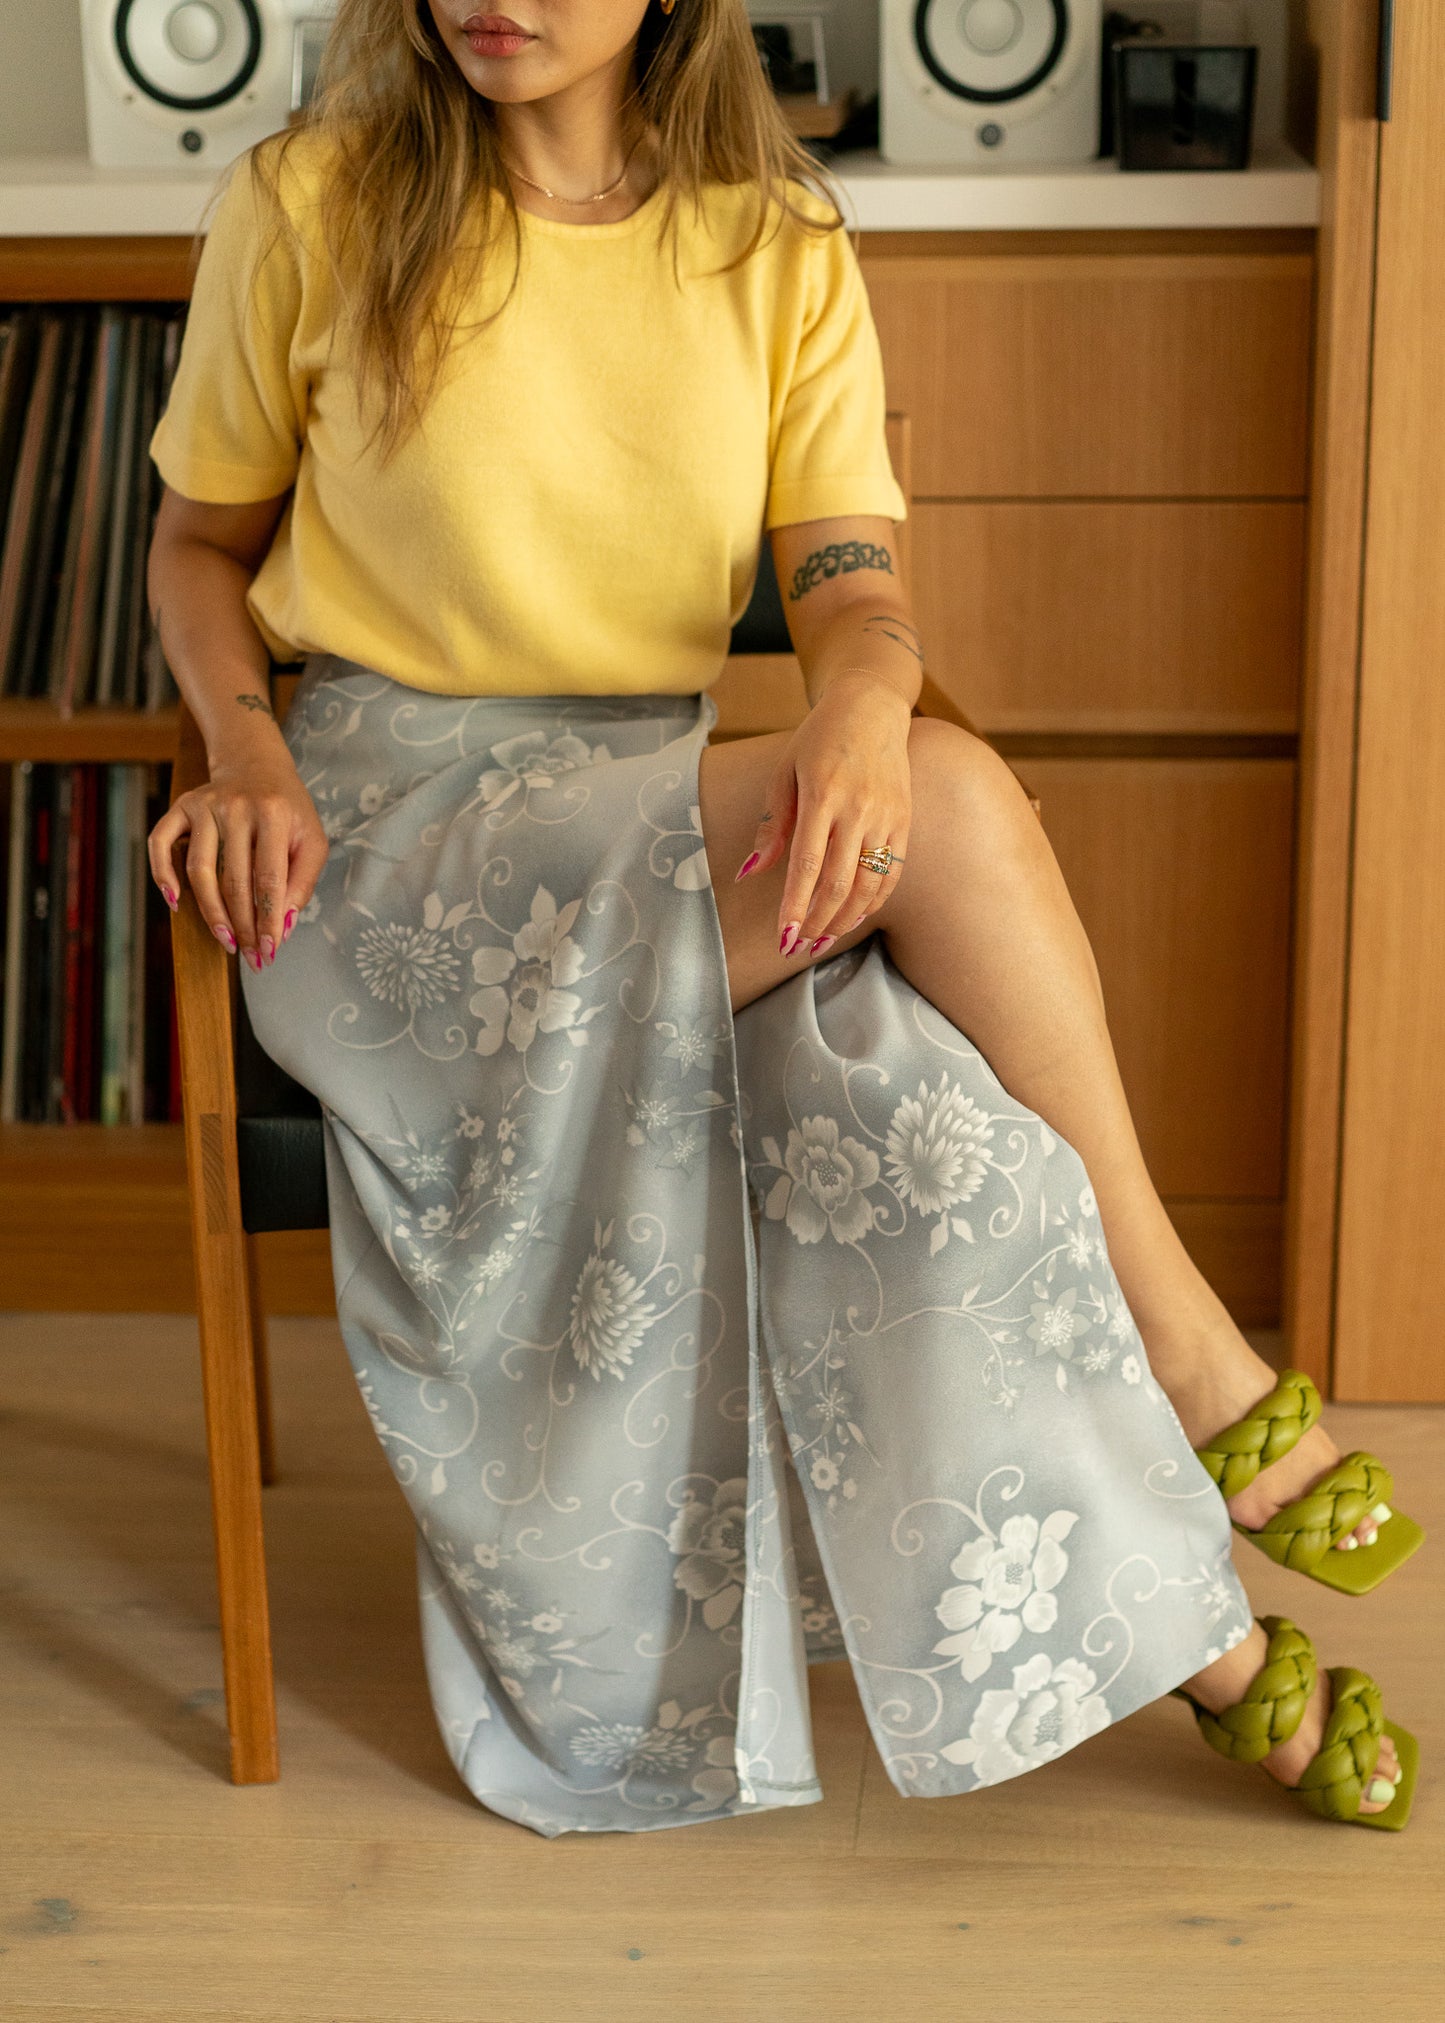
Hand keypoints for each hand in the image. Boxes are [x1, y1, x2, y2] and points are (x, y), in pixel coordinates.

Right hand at [147, 751, 328, 969]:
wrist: (257, 765)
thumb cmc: (289, 811)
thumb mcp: (312, 839)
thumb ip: (303, 881)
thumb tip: (283, 925)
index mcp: (274, 814)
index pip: (269, 878)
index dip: (268, 918)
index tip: (269, 949)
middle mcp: (236, 807)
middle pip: (234, 880)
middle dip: (243, 924)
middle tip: (250, 955)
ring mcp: (204, 806)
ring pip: (199, 871)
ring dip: (211, 913)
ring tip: (226, 941)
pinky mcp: (181, 806)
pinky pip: (161, 844)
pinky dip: (162, 875)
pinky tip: (176, 904)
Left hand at [737, 671, 911, 955]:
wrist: (872, 706)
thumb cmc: (819, 739)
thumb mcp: (783, 772)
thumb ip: (770, 825)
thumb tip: (749, 874)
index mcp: (822, 794)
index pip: (807, 864)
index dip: (795, 907)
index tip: (782, 937)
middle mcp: (858, 808)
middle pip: (839, 883)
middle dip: (816, 922)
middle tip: (797, 947)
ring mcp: (886, 816)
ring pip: (868, 884)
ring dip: (844, 920)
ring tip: (821, 941)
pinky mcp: (903, 820)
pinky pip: (891, 873)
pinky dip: (873, 902)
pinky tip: (853, 918)